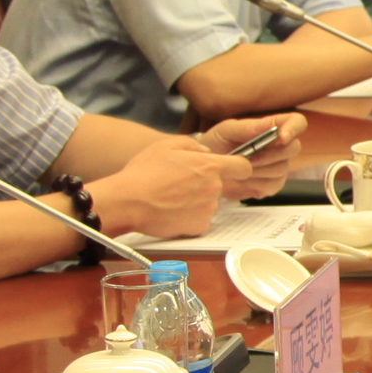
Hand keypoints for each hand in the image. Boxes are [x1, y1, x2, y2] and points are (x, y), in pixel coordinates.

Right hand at [87, 144, 233, 238]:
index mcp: (210, 166)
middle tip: (181, 184)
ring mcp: (208, 209)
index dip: (238, 168)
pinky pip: (200, 220)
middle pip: (221, 186)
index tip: (231, 169)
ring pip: (209, 204)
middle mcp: (214, 188)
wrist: (128, 202)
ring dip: (197, 202)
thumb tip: (206, 152)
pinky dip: (189, 218)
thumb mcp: (166, 145)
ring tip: (171, 198)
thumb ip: (193, 145)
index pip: (243, 167)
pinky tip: (171, 211)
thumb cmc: (143, 172)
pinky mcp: (199, 227)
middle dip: (206, 185)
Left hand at [187, 115, 303, 190]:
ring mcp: (278, 167)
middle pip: (294, 148)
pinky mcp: (272, 185)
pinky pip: (273, 186)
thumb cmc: (216, 144)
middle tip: (247, 158)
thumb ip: (247, 128)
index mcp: (271, 127)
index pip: (297, 122)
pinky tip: (242, 179)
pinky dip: (255, 183)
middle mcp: (280, 147)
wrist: (205, 167)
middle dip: (269, 155)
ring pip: (282, 169)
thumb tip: (268, 128)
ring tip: (239, 168)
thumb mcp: (226, 131)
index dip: (294, 128)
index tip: (281, 138)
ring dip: (258, 170)